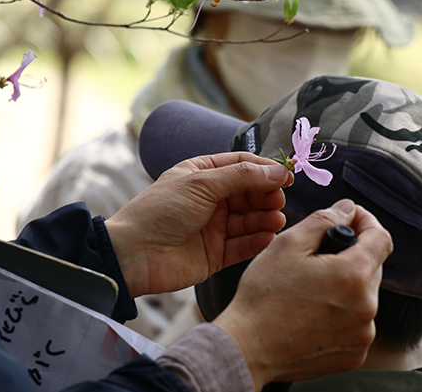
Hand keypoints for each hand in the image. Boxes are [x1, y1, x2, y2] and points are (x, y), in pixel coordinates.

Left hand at [105, 152, 293, 297]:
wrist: (134, 254)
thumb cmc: (161, 210)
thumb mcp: (201, 183)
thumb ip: (242, 176)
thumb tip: (277, 170)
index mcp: (203, 175)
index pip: (242, 166)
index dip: (265, 169)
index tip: (286, 175)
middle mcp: (210, 200)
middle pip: (249, 194)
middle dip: (266, 196)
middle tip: (278, 201)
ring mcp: (214, 227)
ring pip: (249, 220)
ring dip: (265, 219)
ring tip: (276, 220)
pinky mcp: (216, 254)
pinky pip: (242, 245)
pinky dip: (257, 241)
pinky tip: (267, 237)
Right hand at [213, 199, 392, 389]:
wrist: (248, 347)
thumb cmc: (263, 296)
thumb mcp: (288, 244)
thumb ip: (324, 220)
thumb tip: (347, 209)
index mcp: (353, 276)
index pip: (381, 238)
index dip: (365, 222)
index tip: (348, 219)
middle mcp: (366, 308)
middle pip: (372, 266)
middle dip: (351, 254)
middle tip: (317, 256)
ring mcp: (361, 335)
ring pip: (363, 295)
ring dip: (345, 284)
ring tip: (310, 289)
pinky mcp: (353, 355)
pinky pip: (356, 323)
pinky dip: (341, 313)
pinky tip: (312, 312)